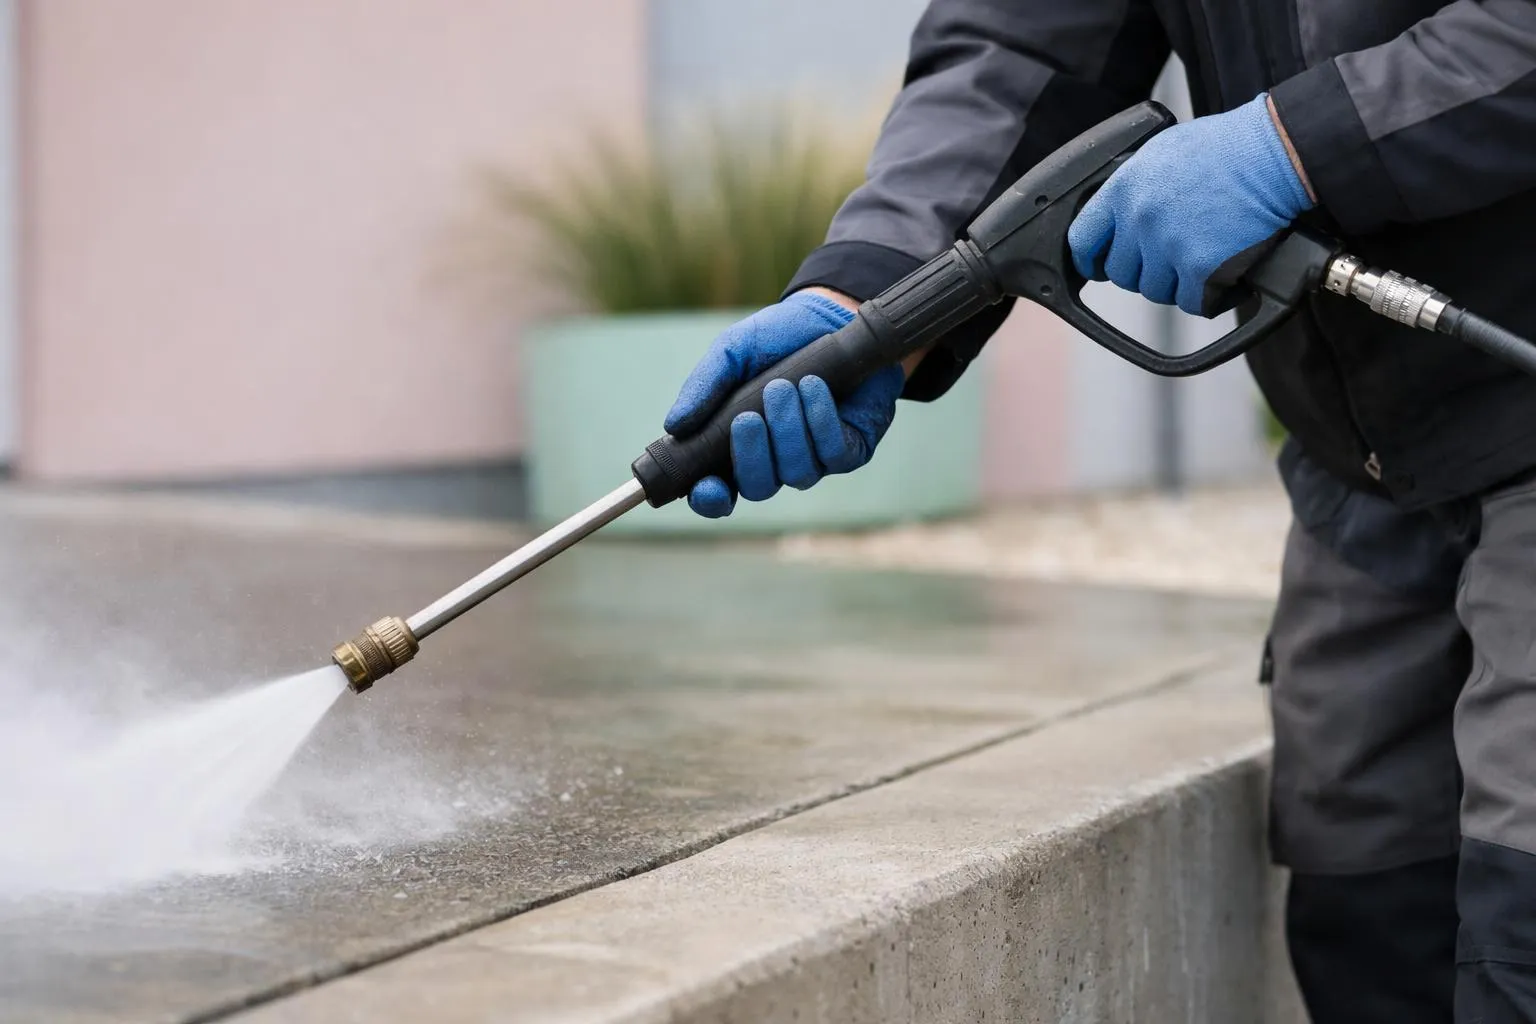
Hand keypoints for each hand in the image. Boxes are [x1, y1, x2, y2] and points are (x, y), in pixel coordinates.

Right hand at [663, 291, 905, 518]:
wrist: (831, 314)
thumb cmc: (776, 338)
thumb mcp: (732, 351)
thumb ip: (703, 387)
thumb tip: (674, 425)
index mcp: (737, 445)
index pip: (719, 492)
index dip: (711, 499)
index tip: (708, 487)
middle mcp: (774, 460)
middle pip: (757, 487)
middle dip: (752, 455)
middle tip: (749, 417)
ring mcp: (813, 458)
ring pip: (796, 472)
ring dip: (788, 429)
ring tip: (786, 386)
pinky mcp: (850, 449)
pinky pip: (833, 454)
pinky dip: (820, 421)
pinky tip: (814, 387)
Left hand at [1068, 94, 1313, 316]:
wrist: (1272, 154)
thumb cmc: (1226, 148)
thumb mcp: (1161, 152)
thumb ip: (1134, 187)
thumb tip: (1120, 216)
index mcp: (1124, 190)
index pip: (1082, 239)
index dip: (1090, 259)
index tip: (1099, 266)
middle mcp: (1140, 220)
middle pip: (1122, 274)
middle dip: (1143, 271)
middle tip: (1169, 260)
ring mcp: (1169, 246)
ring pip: (1155, 291)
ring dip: (1176, 284)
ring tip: (1200, 259)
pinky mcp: (1200, 268)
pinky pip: (1191, 302)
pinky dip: (1207, 296)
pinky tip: (1220, 276)